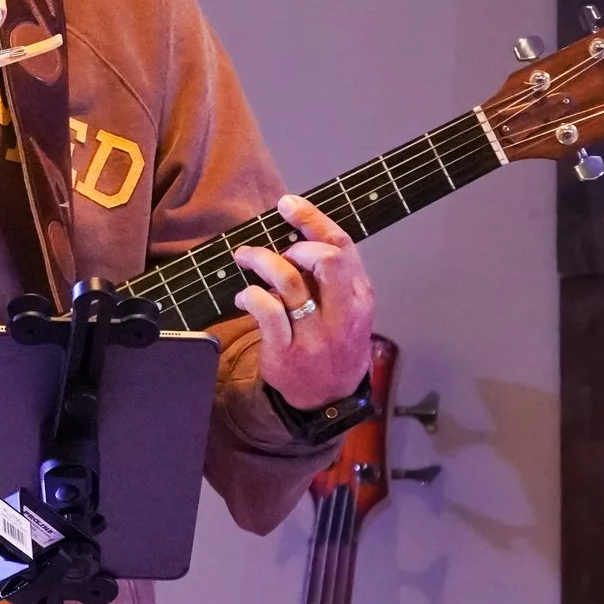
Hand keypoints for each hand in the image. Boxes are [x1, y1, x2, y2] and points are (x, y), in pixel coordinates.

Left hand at [231, 192, 374, 410]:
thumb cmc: (336, 344)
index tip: (287, 203)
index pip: (343, 247)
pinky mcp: (288, 352)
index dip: (313, 219)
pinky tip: (244, 297)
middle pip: (326, 260)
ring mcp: (315, 335)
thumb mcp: (348, 310)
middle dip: (294, 244)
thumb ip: (331, 277)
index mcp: (359, 297)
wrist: (330, 399)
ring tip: (246, 258)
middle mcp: (342, 314)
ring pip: (289, 282)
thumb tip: (296, 235)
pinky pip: (266, 312)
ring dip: (261, 261)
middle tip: (275, 249)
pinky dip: (250, 296)